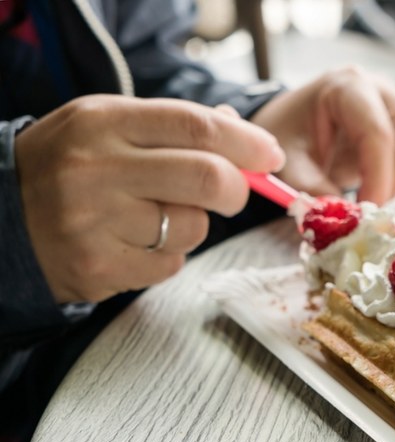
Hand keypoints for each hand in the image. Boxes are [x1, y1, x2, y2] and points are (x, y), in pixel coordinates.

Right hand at [14, 94, 284, 303]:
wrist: (3, 218)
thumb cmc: (68, 166)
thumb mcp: (107, 126)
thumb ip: (172, 127)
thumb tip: (241, 133)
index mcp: (102, 122)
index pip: (196, 127)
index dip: (246, 143)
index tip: (270, 154)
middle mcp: (97, 169)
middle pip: (209, 179)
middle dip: (237, 189)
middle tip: (232, 193)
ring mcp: (96, 223)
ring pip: (194, 227)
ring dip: (192, 223)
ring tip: (151, 216)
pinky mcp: (100, 268)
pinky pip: (171, 263)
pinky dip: (167, 253)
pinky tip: (133, 241)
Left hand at [250, 66, 394, 204]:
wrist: (296, 124)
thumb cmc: (291, 138)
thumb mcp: (290, 164)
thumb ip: (314, 190)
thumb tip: (348, 220)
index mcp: (347, 88)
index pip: (378, 133)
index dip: (379, 179)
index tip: (367, 213)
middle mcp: (383, 89)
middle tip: (374, 207)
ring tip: (378, 190)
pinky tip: (390, 182)